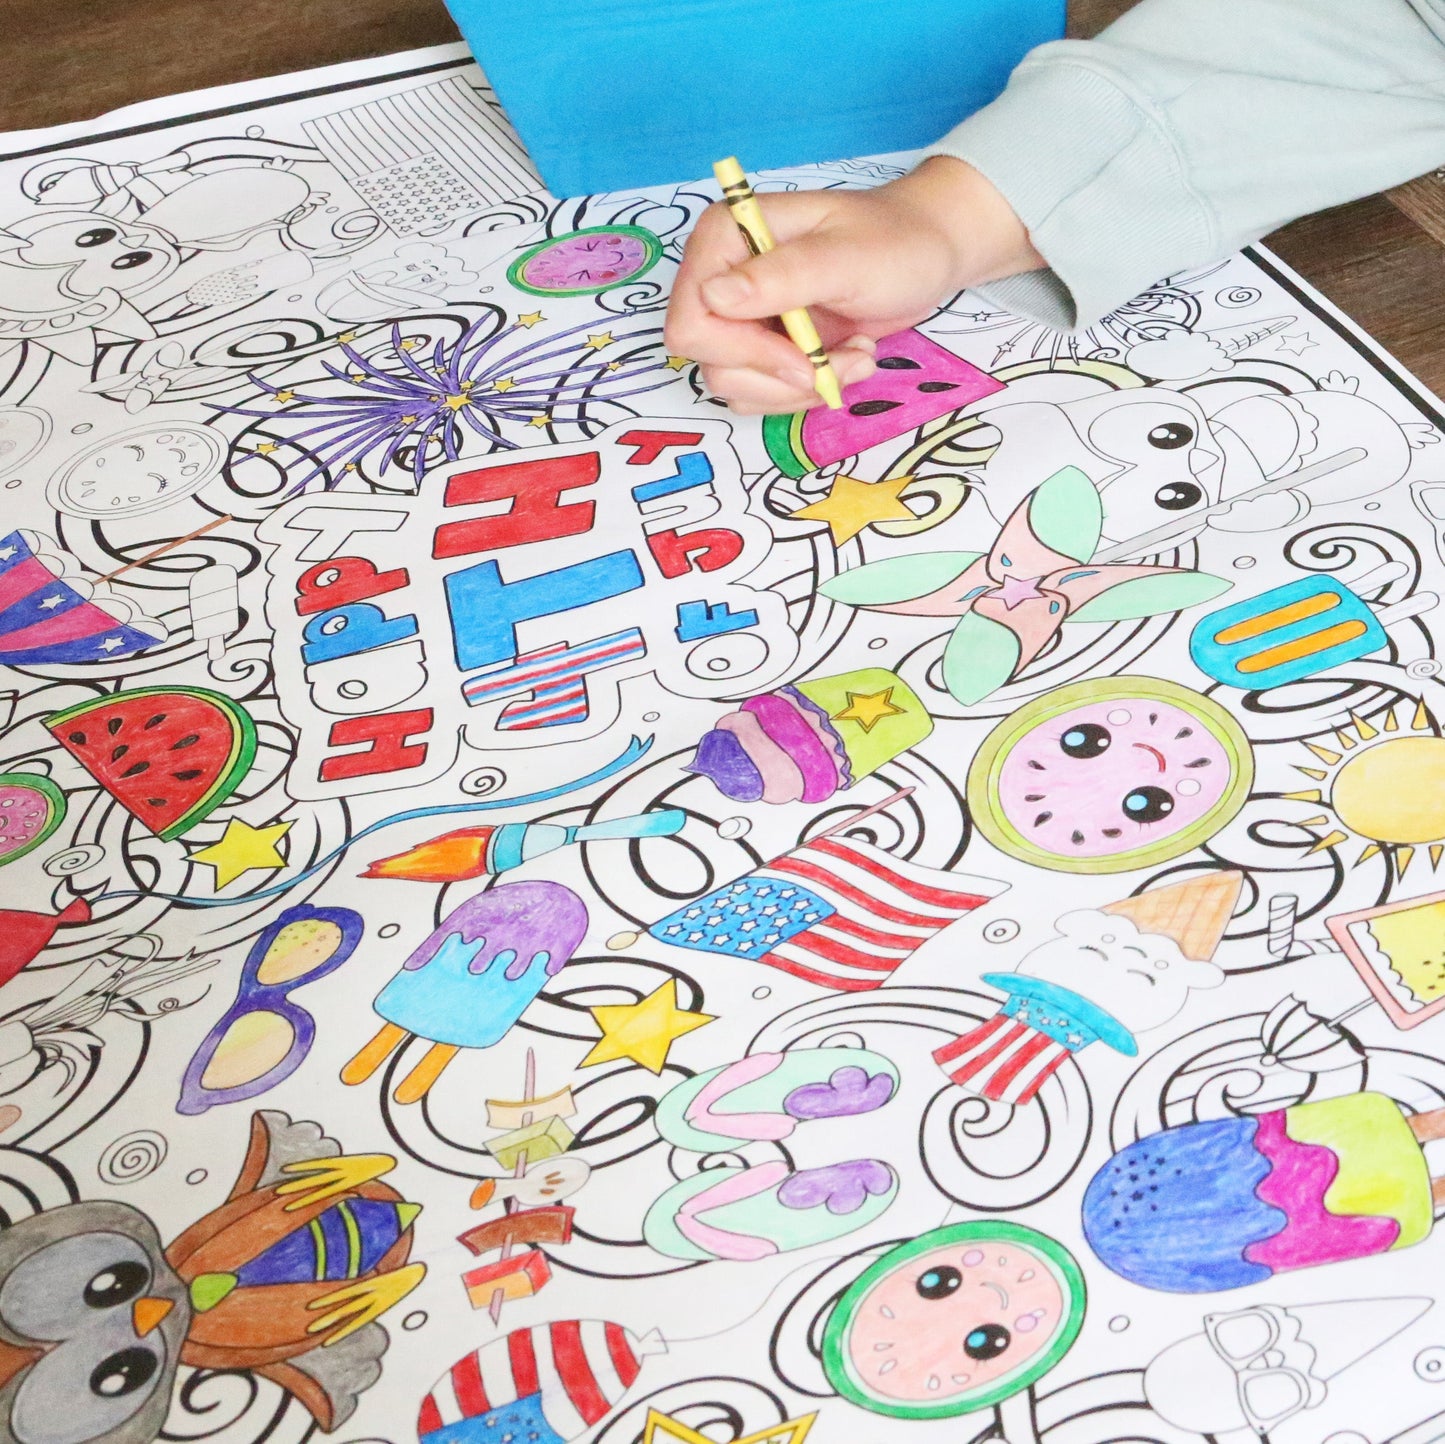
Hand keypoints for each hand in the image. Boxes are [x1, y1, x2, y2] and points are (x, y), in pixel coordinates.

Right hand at [665, 156, 1042, 414]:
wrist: (929, 253)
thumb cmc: (895, 241)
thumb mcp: (845, 257)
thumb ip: (780, 278)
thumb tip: (714, 297)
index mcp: (724, 237)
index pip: (692, 322)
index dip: (743, 351)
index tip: (806, 356)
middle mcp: (721, 276)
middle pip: (712, 362)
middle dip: (780, 376)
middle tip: (839, 361)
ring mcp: (740, 315)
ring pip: (737, 386)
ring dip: (801, 386)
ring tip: (853, 357)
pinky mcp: (763, 346)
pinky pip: (761, 394)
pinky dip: (806, 390)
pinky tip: (844, 359)